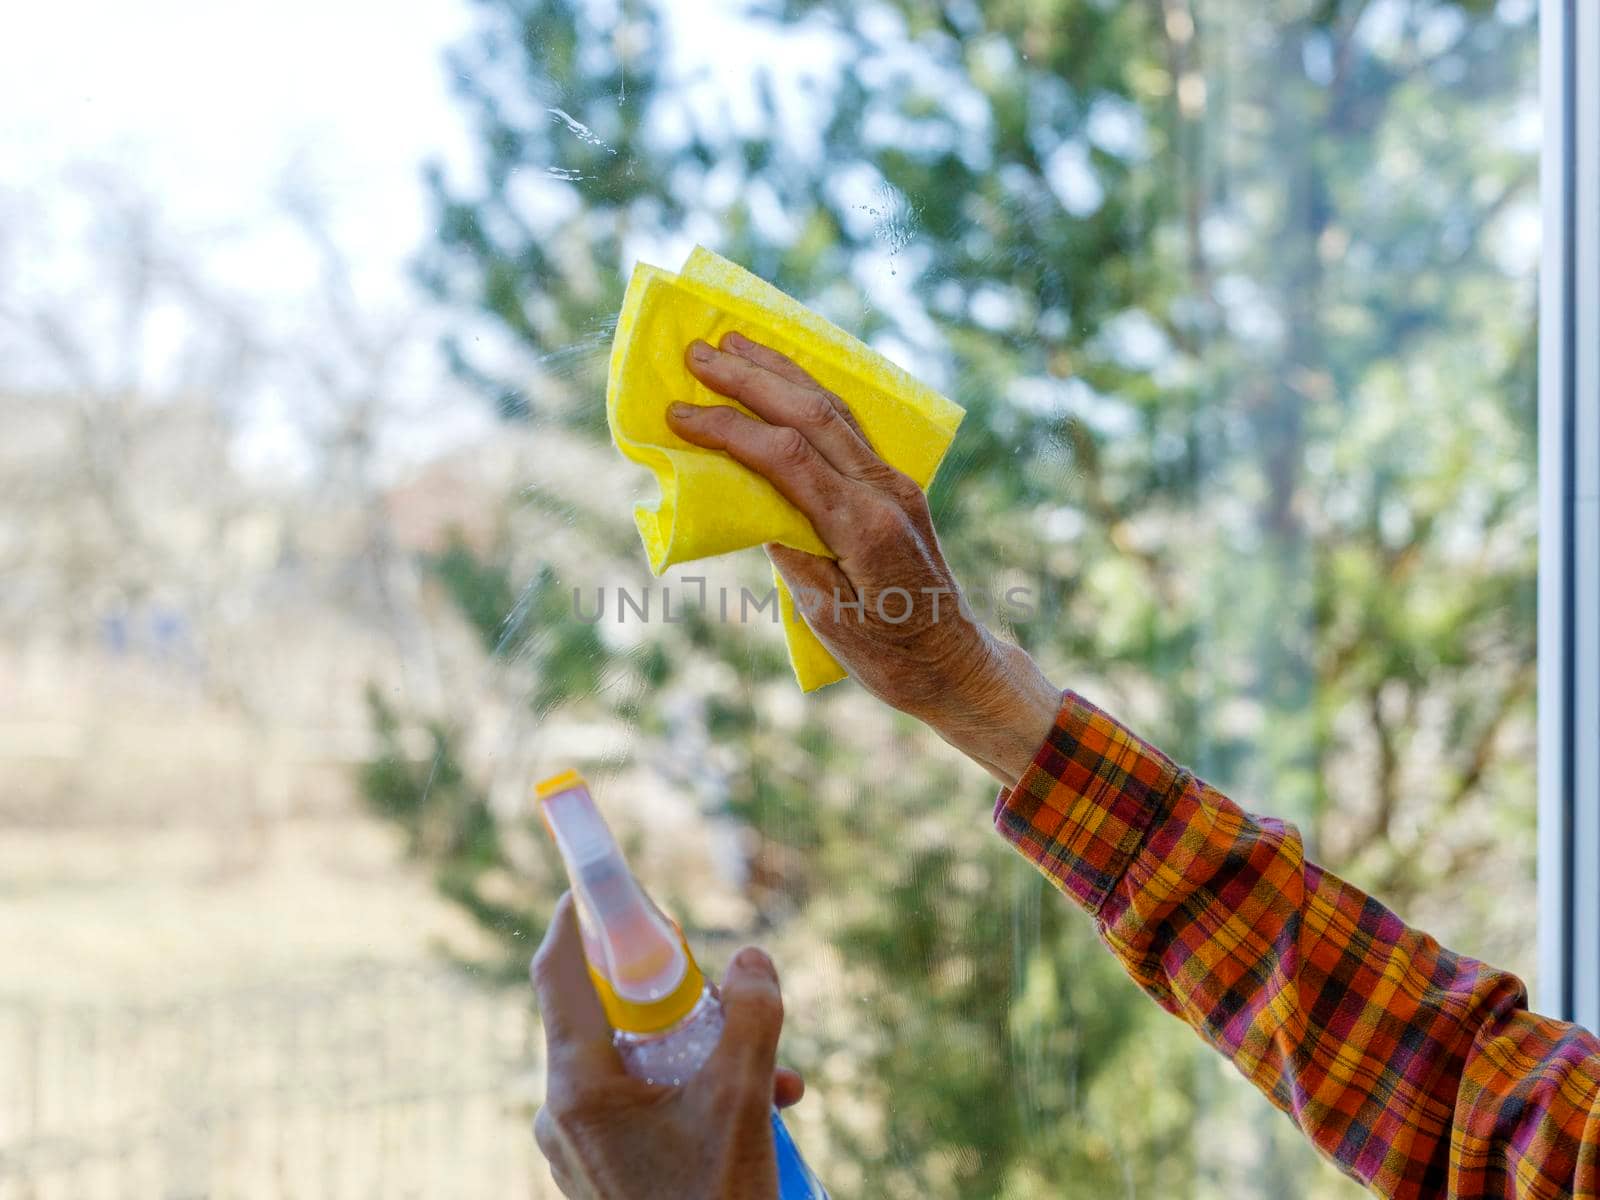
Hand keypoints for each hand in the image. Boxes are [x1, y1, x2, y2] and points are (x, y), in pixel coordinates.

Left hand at [531, 893, 802, 1198]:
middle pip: (606, 1015)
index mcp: (580, 1087)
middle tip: (722, 991)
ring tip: (777, 1076)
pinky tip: (760, 1107)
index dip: (579, 919)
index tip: (597, 881)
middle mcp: (564, 1111)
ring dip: (701, 1051)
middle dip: (675, 996)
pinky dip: (690, 1090)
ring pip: (634, 1062)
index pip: (559, 975)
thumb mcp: (744, 1103)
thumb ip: (753, 1019)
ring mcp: (579, 1145)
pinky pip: (639, 1102)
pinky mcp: (601, 1168)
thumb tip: (752, 960)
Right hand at [668, 331, 1059, 786]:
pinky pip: (849, 425)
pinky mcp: (897, 485)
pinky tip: (785, 377)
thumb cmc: (889, 657)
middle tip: (697, 352)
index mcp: (865, 527)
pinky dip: (809, 393)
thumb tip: (752, 498)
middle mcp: (885, 491)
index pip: (788, 456)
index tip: (679, 413)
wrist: (955, 664)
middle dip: (751, 379)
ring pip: (835, 409)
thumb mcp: (826, 616)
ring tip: (735, 343)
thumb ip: (792, 551)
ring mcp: (896, 483)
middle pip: (812, 415)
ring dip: (782, 372)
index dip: (730, 428)